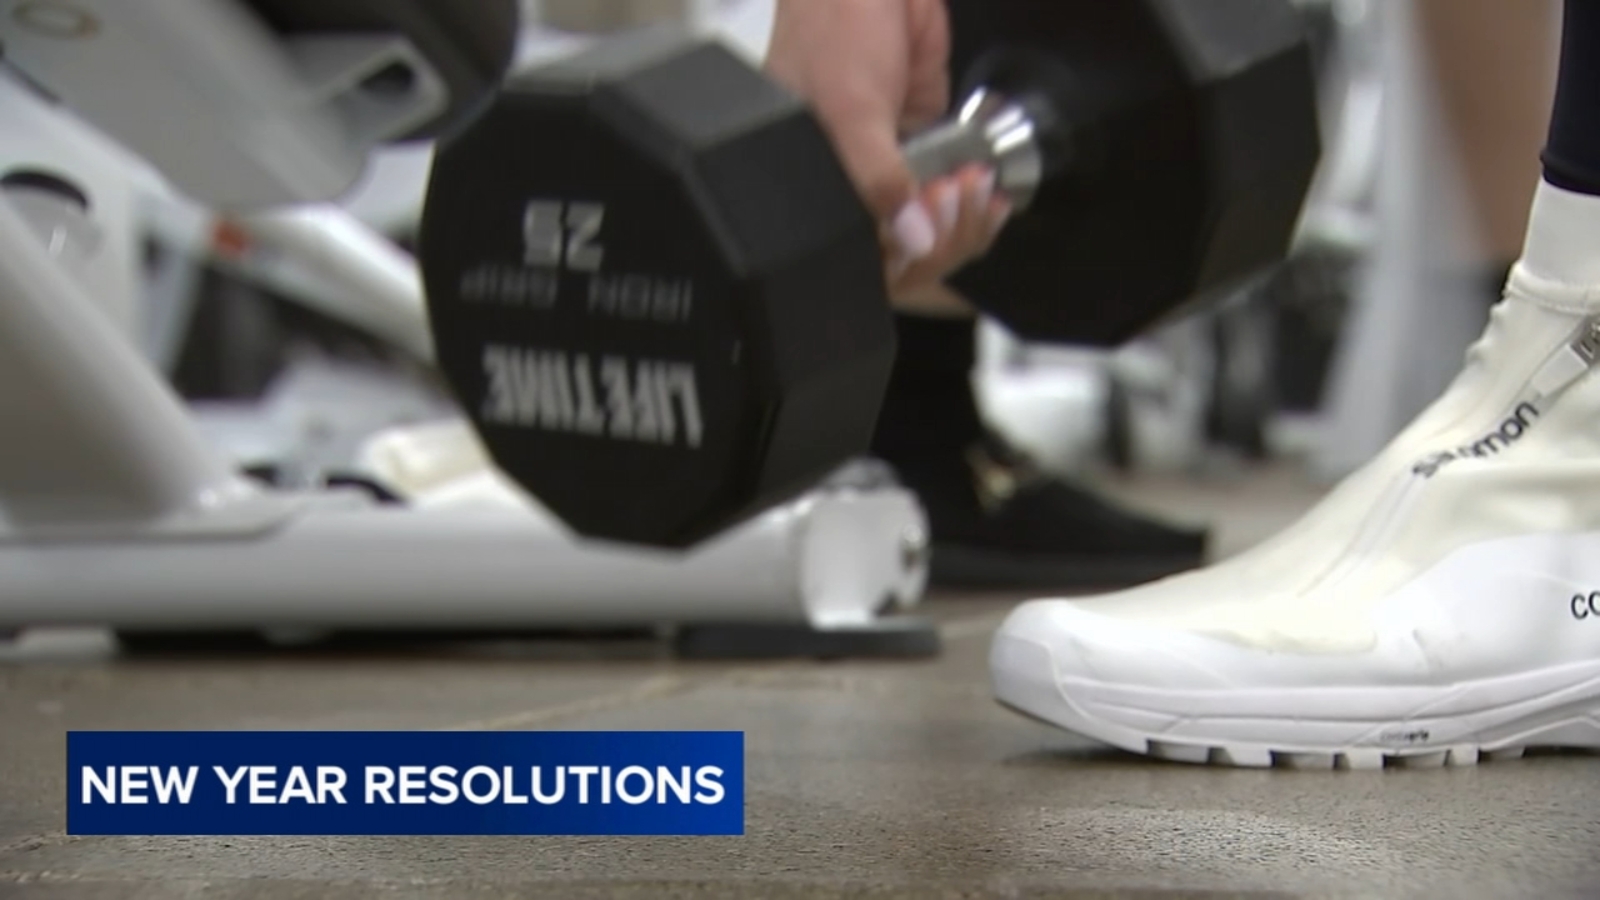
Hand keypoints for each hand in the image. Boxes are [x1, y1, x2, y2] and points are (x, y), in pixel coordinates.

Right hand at [765, 0, 1010, 295]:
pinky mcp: (928, 145)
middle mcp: (853, 188)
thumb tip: (912, 238)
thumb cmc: (831, 32)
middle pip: (904, 253)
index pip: (859, 260)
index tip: (925, 232)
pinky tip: (990, 193)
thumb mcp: (848, 111)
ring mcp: (893, 169)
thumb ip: (879, 178)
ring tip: (976, 188)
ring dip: (966, 222)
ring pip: (935, 229)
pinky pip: (955, 194)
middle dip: (942, 239)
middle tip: (954, 197)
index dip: (899, 260)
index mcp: (814, 192)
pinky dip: (977, 200)